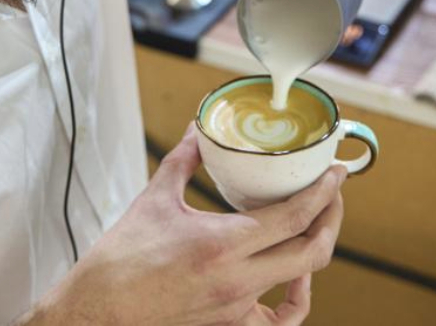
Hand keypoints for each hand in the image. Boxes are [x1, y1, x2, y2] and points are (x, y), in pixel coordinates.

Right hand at [25, 126, 345, 325]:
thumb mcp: (154, 199)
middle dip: (331, 218)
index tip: (337, 173)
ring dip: (316, 251)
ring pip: (301, 282)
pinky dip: (296, 301)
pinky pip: (278, 322)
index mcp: (223, 243)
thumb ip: (184, 160)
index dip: (325, 192)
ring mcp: (237, 306)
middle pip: (312, 251)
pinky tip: (297, 281)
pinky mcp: (229, 324)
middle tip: (333, 193)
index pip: (295, 216)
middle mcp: (237, 279)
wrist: (98, 310)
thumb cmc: (120, 260)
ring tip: (318, 227)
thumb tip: (197, 129)